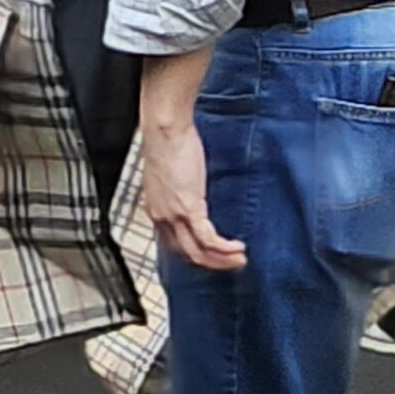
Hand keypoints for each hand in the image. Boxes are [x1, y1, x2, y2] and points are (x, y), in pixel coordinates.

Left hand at [143, 121, 246, 270]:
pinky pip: (208, 239)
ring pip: (197, 252)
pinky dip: (224, 248)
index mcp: (155, 209)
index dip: (195, 252)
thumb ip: (178, 191)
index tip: (213, 254)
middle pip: (186, 253)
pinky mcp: (188, 208)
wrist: (165, 130)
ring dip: (221, 260)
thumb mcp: (171, 176)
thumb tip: (192, 196)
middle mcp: (161, 216)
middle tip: (231, 263)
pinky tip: (237, 247)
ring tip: (239, 260)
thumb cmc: (168, 144)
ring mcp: (173, 214)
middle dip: (211, 262)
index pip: (173, 243)